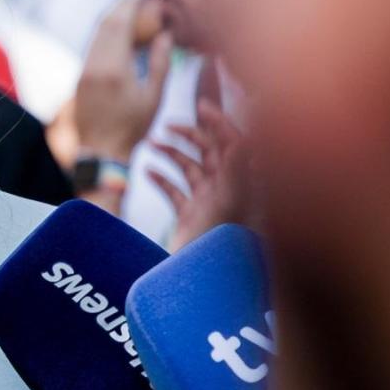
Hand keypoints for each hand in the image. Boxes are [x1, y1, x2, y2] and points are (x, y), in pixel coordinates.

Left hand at [74, 0, 173, 163]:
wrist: (101, 152)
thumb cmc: (133, 127)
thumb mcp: (154, 97)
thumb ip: (161, 63)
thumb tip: (166, 35)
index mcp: (115, 69)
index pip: (120, 24)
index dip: (130, 5)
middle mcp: (95, 65)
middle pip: (105, 24)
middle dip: (120, 7)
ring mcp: (84, 70)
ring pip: (96, 35)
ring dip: (112, 20)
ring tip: (130, 11)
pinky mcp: (81, 77)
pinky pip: (93, 47)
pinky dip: (106, 35)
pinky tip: (120, 35)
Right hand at [147, 100, 254, 249]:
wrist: (200, 283)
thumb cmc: (219, 246)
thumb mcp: (229, 204)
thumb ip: (236, 169)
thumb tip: (242, 137)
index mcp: (237, 184)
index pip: (231, 143)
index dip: (218, 122)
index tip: (200, 106)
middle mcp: (224, 191)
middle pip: (208, 152)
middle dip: (189, 135)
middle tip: (167, 126)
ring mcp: (206, 204)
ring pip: (188, 169)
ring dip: (170, 154)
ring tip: (150, 144)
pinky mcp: (190, 219)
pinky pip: (175, 192)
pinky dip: (161, 179)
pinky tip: (147, 172)